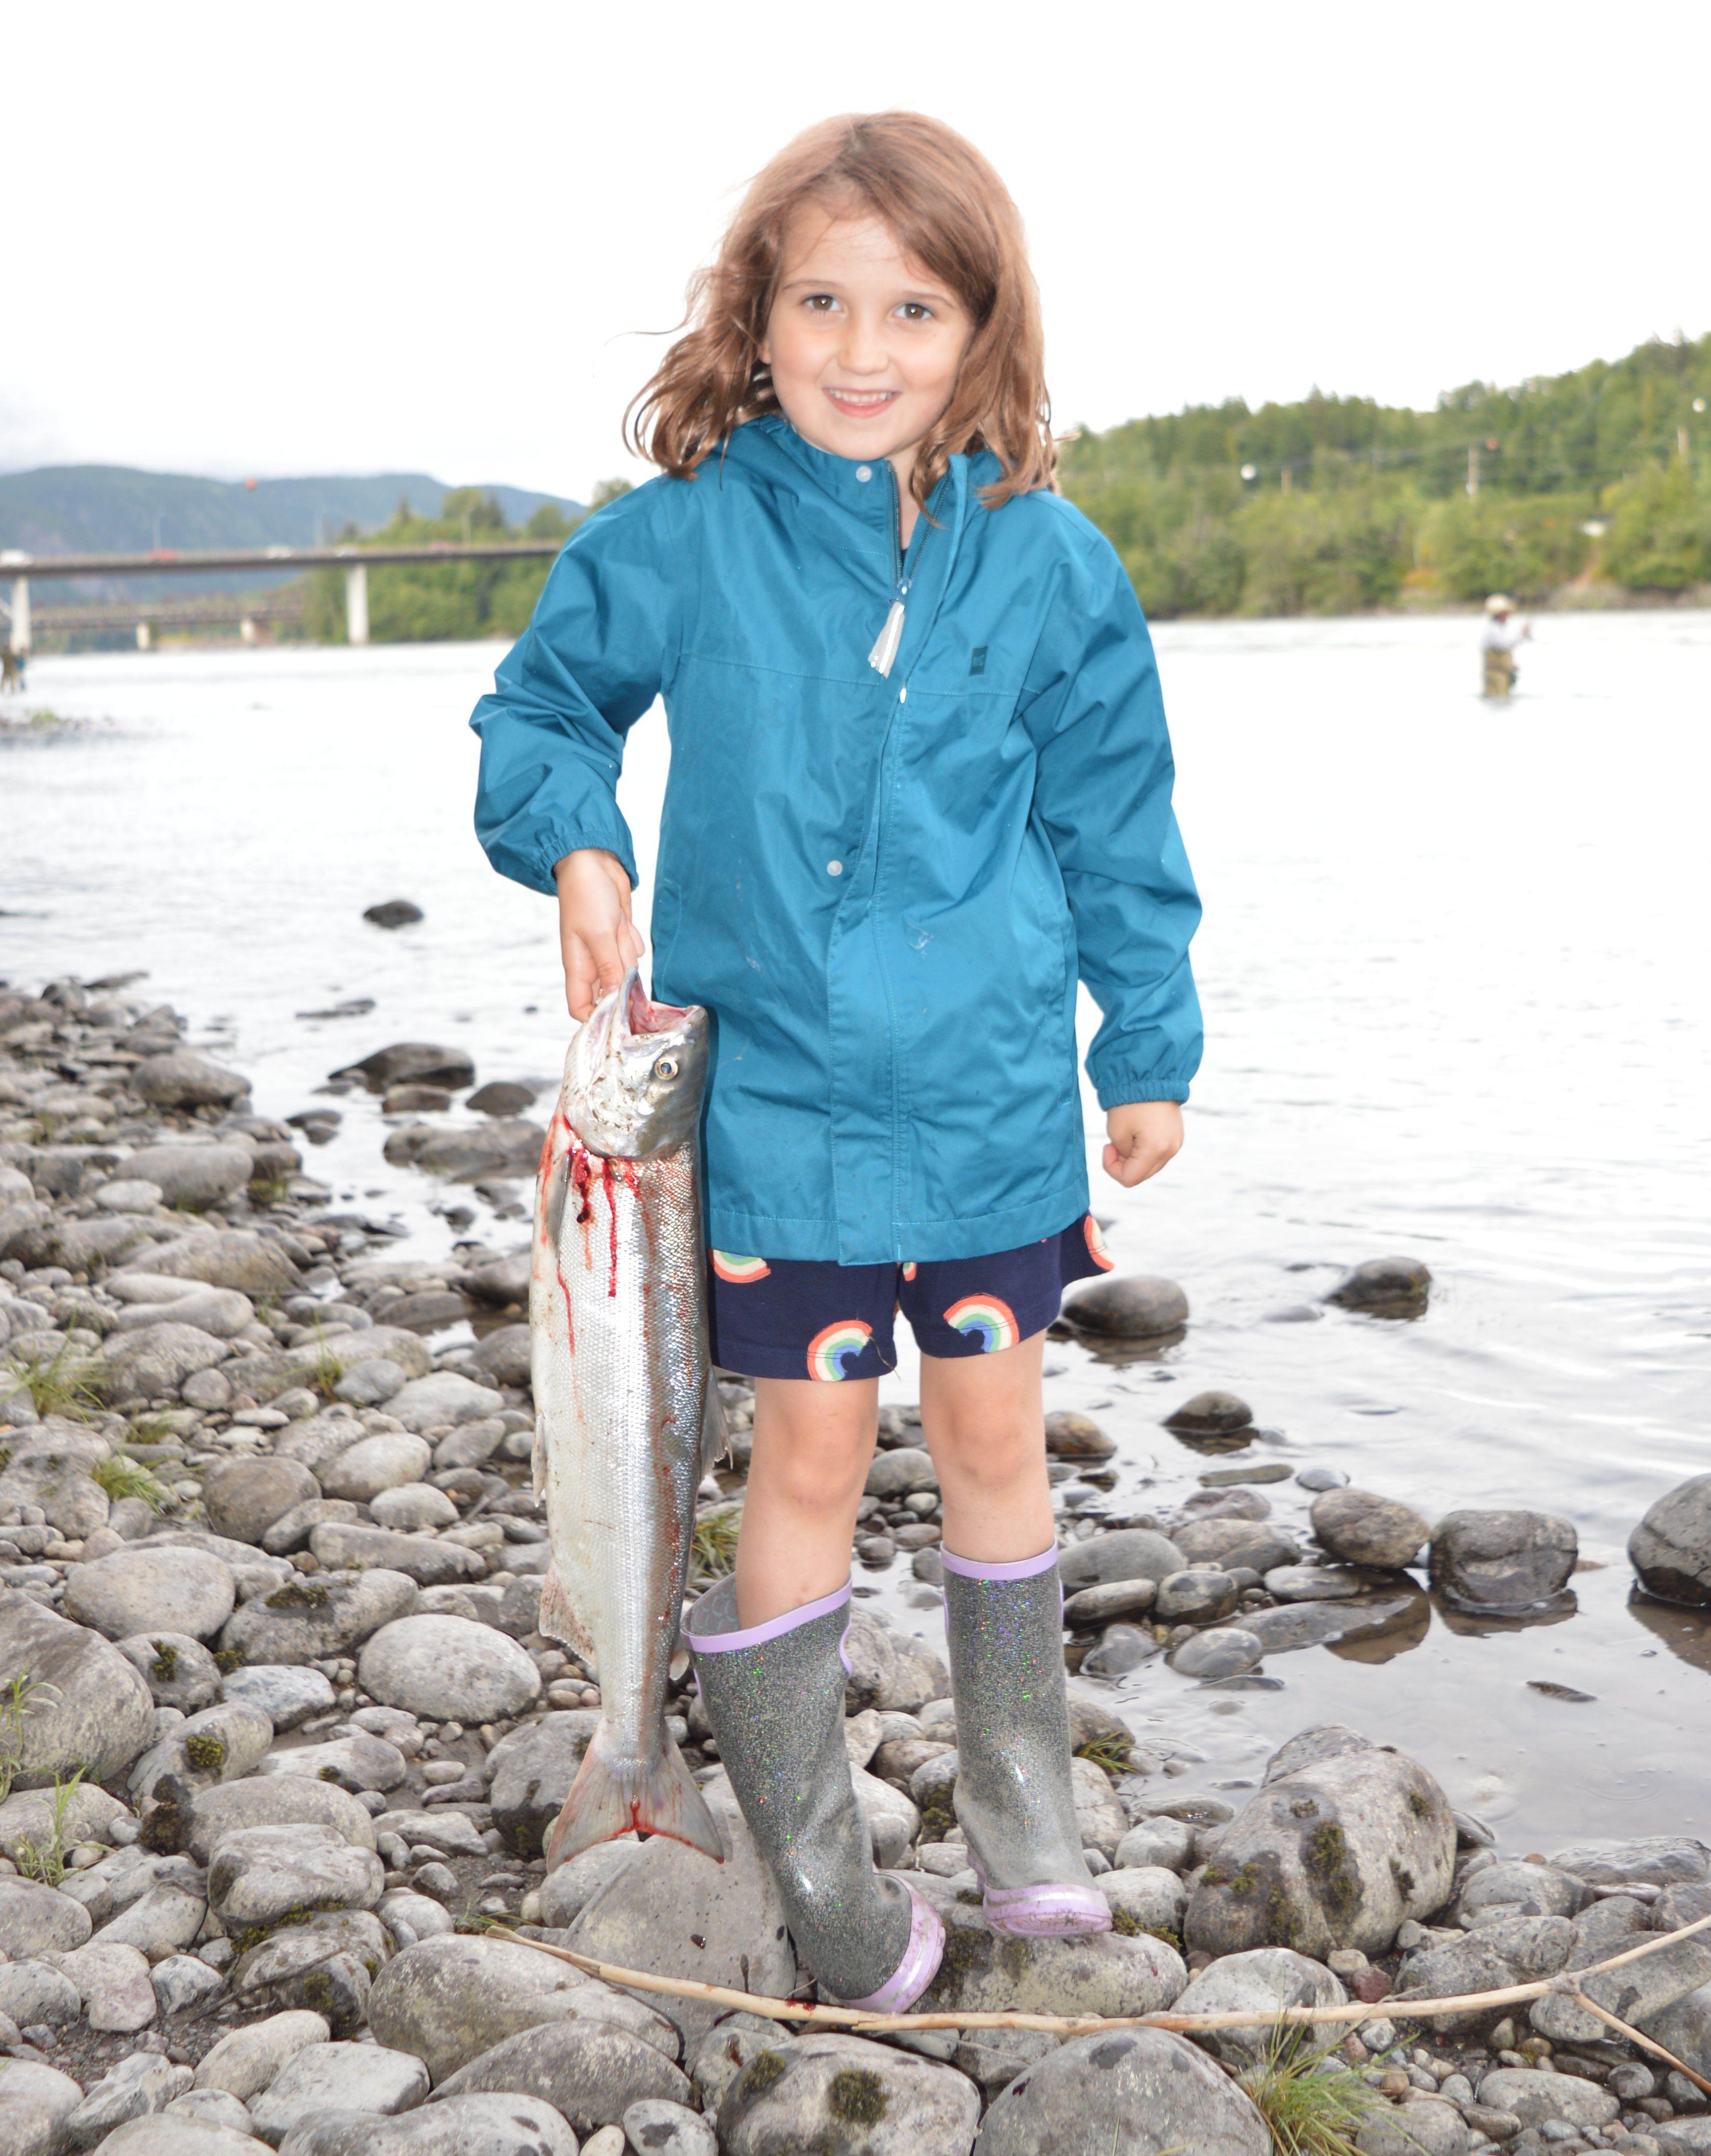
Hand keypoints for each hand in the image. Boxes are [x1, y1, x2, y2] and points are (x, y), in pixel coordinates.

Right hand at [554, 849, 644, 1019]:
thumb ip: (610, 967)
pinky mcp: (619, 938)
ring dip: (627, 953)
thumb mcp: (600, 934)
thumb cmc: (587, 895)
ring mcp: (606, 951)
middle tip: (624, 959)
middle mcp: (591, 965)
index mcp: (578, 968)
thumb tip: (616, 1000)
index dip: (596, 1018)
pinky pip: (632, 951)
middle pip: (611, 993)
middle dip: (623, 982)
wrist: (592, 861)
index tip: (618, 1015)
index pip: (580, 1008)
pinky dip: (632, 939)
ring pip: (626, 971)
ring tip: (617, 928)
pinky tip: (623, 922)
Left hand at [1102, 1101, 1182, 1187]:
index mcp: (1155, 1149)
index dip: (1112, 1168)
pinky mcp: (1177, 1135)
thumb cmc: (1129, 1100)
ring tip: (1127, 1134)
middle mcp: (1171, 1149)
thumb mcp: (1116, 1131)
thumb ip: (1122, 1155)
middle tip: (1114, 1142)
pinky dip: (1145, 1149)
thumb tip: (1130, 1159)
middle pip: (1142, 1174)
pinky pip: (1158, 1152)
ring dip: (1135, 1156)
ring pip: (1150, 1165)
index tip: (1107, 1146)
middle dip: (1124, 1163)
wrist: (1150, 1074)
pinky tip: (1138, 1131)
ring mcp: (1177, 1142)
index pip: (1129, 1179)